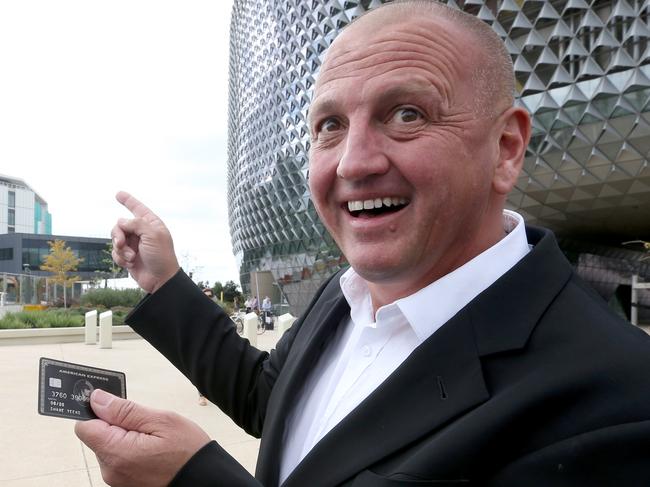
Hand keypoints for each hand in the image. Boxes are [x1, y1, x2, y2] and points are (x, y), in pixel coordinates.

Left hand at [75, 389, 210, 486]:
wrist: (204, 479)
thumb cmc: (188, 452)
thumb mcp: (161, 421)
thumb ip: (125, 410)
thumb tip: (97, 399)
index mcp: (117, 452)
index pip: (84, 426)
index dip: (96, 410)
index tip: (113, 402)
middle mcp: (110, 470)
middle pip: (97, 436)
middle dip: (115, 423)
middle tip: (144, 421)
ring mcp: (117, 480)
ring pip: (108, 446)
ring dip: (124, 436)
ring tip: (151, 437)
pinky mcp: (124, 484)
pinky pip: (118, 459)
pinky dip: (130, 449)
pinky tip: (151, 449)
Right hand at [111, 191, 178, 292]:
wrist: (160, 280)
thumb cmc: (161, 257)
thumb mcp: (152, 235)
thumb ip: (136, 223)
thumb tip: (122, 222)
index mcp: (151, 224)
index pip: (138, 208)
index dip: (129, 200)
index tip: (118, 193)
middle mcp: (142, 232)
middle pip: (120, 225)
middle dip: (118, 234)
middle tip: (121, 243)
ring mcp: (134, 244)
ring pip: (115, 239)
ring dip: (121, 249)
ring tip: (131, 257)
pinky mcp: (128, 256)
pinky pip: (115, 252)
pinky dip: (120, 258)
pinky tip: (130, 264)